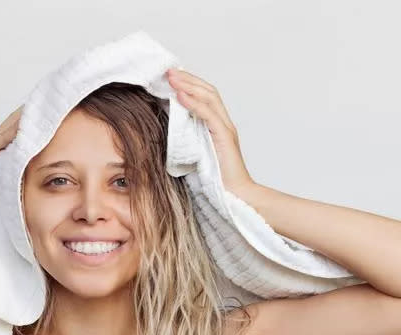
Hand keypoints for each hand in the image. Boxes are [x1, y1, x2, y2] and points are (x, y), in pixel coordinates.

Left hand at [165, 68, 255, 194]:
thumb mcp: (195, 158)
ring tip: (171, 77)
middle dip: (187, 78)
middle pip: (207, 91)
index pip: (205, 97)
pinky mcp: (225, 138)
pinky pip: (209, 115)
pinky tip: (181, 95)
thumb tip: (164, 135)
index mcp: (217, 127)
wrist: (236, 197)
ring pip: (209, 97)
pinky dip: (194, 103)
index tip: (171, 77)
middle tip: (168, 71)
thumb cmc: (216, 182)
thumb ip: (185, 143)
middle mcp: (224, 123)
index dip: (189, 84)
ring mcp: (226, 129)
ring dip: (189, 85)